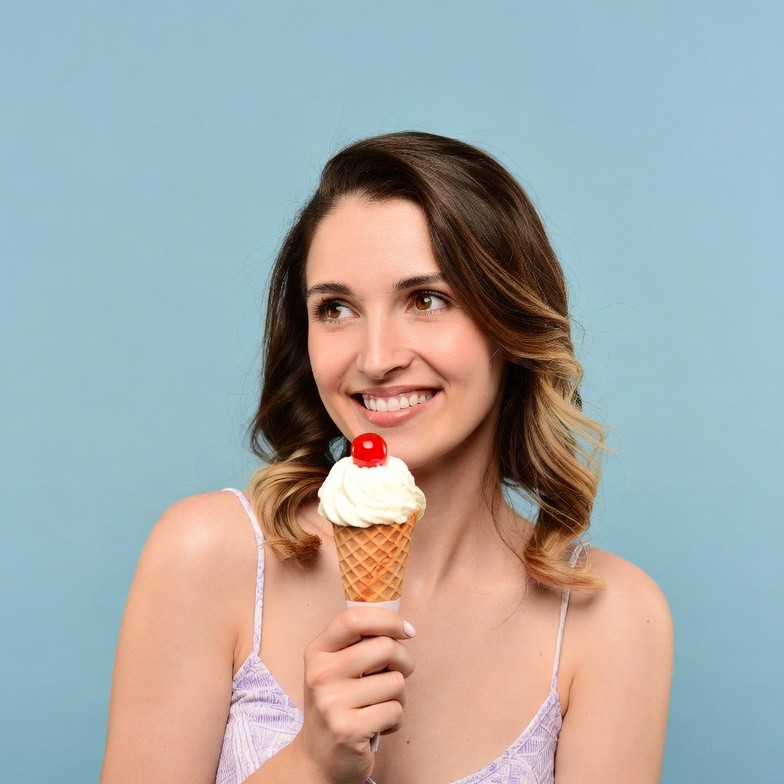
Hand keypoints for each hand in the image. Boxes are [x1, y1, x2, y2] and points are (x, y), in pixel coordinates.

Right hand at [293, 606, 415, 782]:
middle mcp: (320, 674)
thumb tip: (402, 628)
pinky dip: (395, 719)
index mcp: (318, 652)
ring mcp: (331, 702)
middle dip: (404, 661)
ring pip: (395, 682)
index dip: (388, 620)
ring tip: (381, 706)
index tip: (407, 631)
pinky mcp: (348, 730)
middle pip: (385, 648)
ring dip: (399, 696)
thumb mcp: (336, 668)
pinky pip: (395, 711)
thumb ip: (359, 644)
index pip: (354, 619)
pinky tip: (378, 726)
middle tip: (398, 675)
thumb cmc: (338, 704)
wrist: (318, 758)